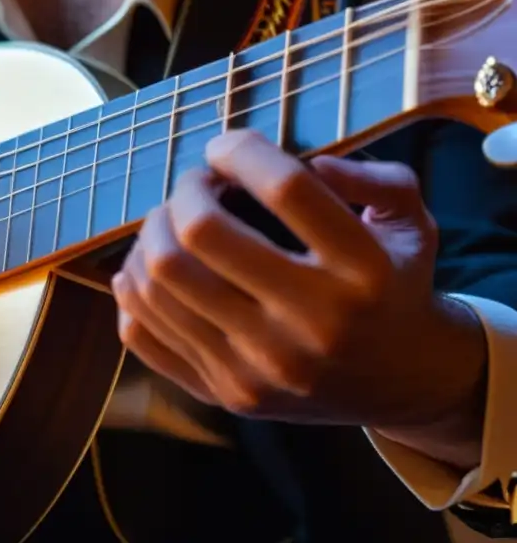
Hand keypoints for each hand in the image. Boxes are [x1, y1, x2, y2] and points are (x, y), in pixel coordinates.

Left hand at [112, 130, 485, 438]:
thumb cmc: (394, 286)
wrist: (401, 382)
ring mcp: (261, 368)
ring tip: (171, 222)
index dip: (240, 151)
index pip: (286, 188)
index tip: (225, 147)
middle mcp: (311, 325)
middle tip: (196, 187)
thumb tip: (312, 162)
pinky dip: (131, 288)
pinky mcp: (225, 395)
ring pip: (159, 280)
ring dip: (151, 233)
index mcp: (363, 272)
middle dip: (184, 191)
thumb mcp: (411, 223)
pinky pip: (142, 333)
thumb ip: (375, 178)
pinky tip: (149, 267)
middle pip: (199, 233)